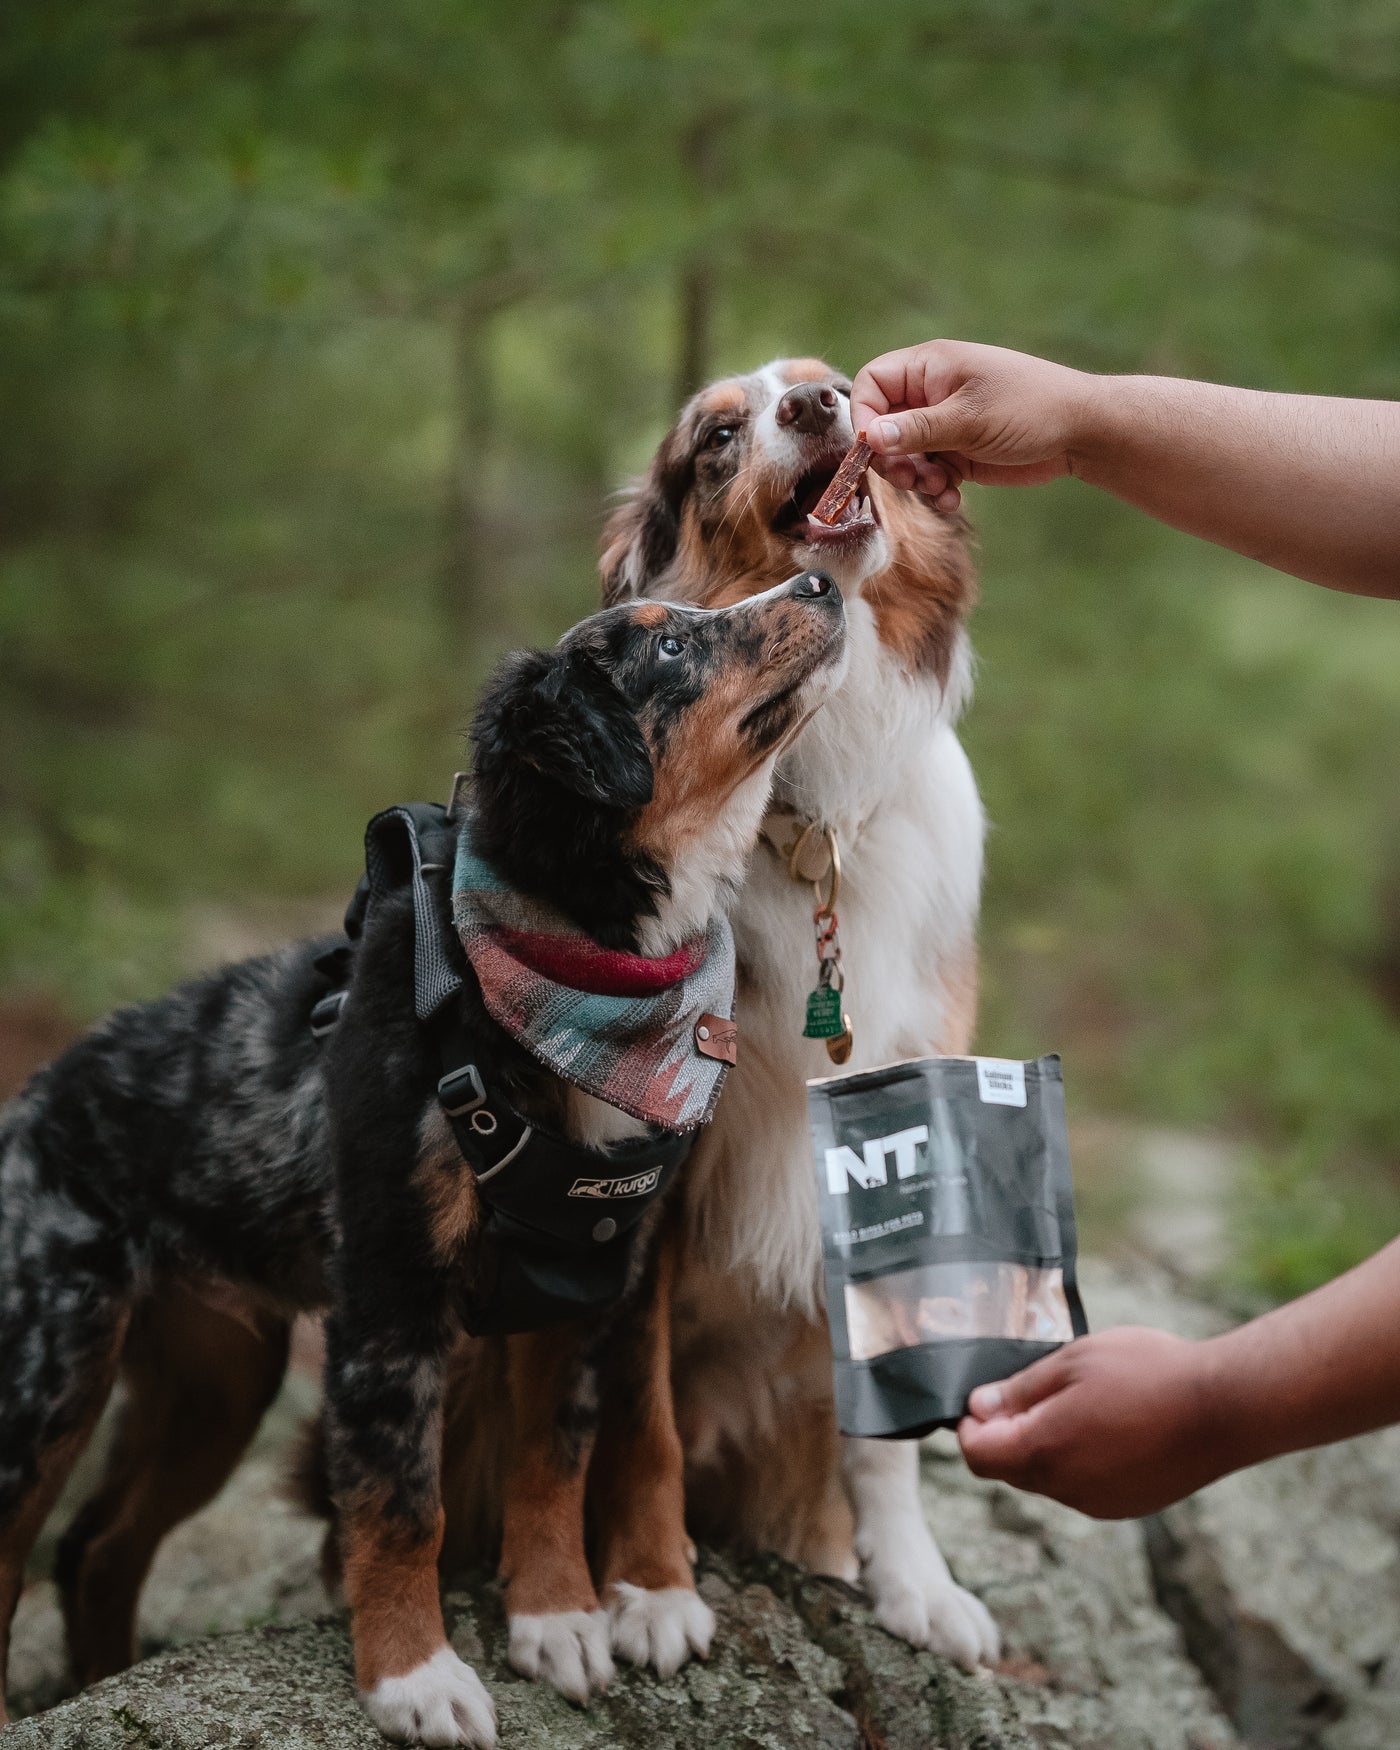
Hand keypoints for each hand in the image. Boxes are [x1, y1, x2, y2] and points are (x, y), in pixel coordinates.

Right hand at [850, 340, 1097, 511]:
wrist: (1081, 433)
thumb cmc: (1030, 408)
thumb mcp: (970, 418)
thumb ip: (917, 429)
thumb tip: (868, 438)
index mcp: (930, 367)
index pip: (872, 384)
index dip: (865, 417)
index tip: (874, 449)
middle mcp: (932, 394)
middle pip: (882, 426)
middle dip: (892, 458)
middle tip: (910, 477)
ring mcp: (945, 425)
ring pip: (904, 456)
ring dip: (914, 479)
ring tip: (939, 488)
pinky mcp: (958, 453)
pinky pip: (929, 474)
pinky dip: (935, 489)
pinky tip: (953, 498)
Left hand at [956, 1327, 1231, 1518]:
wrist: (1223, 1408)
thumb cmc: (1147, 1372)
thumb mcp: (1073, 1361)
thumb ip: (1021, 1391)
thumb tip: (978, 1408)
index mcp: (1044, 1452)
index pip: (977, 1456)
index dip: (970, 1426)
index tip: (984, 1398)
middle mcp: (1067, 1490)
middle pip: (1009, 1470)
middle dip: (1007, 1435)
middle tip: (1032, 1391)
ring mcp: (1099, 1504)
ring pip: (1047, 1480)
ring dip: (1045, 1447)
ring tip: (1079, 1402)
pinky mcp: (1128, 1505)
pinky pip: (1082, 1487)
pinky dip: (1078, 1460)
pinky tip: (1108, 1425)